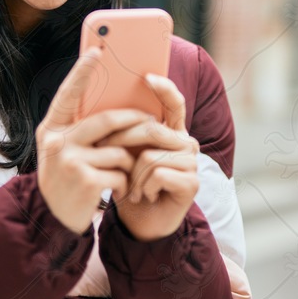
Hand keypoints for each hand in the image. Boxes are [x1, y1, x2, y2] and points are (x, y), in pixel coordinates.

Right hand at [36, 49, 152, 233]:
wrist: (53, 220)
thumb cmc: (65, 179)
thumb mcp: (63, 150)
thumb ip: (80, 129)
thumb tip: (115, 106)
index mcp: (51, 129)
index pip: (68, 94)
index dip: (82, 72)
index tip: (97, 51)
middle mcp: (56, 141)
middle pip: (107, 120)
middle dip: (134, 122)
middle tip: (152, 122)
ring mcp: (69, 161)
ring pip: (119, 149)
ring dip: (130, 162)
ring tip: (127, 174)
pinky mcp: (85, 181)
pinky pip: (121, 173)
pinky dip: (127, 183)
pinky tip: (122, 191)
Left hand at [100, 74, 199, 241]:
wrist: (141, 222)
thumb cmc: (132, 185)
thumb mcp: (125, 154)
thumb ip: (124, 131)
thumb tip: (105, 108)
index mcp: (171, 131)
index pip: (174, 102)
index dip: (164, 88)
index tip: (147, 76)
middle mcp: (186, 142)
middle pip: (152, 129)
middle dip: (122, 142)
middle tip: (106, 155)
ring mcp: (192, 163)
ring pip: (151, 155)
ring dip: (133, 175)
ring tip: (133, 187)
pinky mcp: (192, 183)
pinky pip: (158, 174)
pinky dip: (144, 187)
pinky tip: (146, 196)